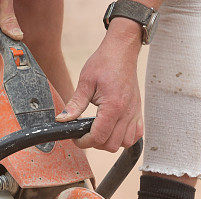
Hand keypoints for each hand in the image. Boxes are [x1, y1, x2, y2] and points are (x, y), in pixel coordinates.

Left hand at [56, 19, 143, 151]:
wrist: (122, 51)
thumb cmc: (104, 63)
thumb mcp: (85, 82)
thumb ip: (75, 104)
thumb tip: (62, 120)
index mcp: (113, 106)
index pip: (98, 137)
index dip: (84, 142)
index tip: (76, 138)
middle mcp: (127, 112)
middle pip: (111, 145)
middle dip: (95, 143)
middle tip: (86, 133)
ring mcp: (134, 113)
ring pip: (124, 143)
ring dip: (110, 142)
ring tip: (100, 131)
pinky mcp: (138, 111)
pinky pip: (136, 135)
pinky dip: (125, 138)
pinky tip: (115, 130)